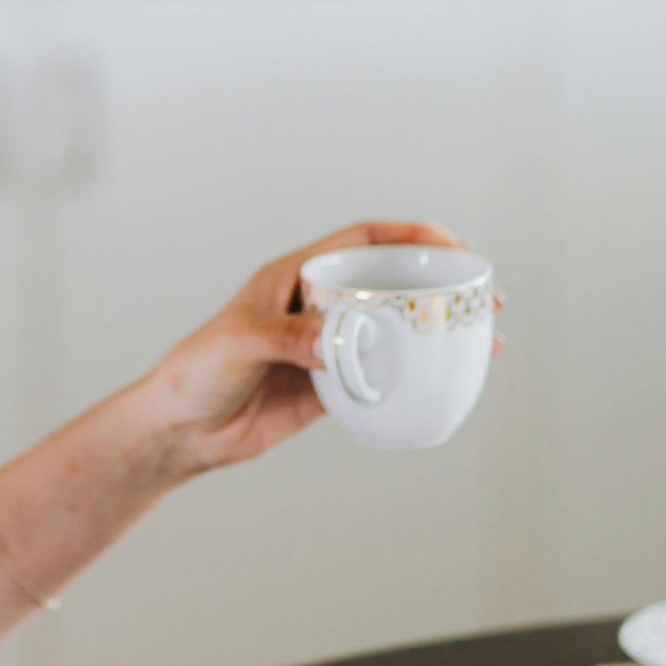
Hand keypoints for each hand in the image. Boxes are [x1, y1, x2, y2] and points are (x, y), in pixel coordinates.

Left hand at [139, 218, 478, 478]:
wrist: (181, 430)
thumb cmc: (196, 371)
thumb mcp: (238, 342)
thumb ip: (287, 337)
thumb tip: (336, 343)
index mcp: (297, 275)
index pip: (363, 240)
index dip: (410, 235)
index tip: (452, 245)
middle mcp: (318, 305)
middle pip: (390, 282)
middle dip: (440, 283)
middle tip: (484, 296)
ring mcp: (329, 347)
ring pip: (395, 329)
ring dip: (438, 331)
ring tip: (484, 338)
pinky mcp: (331, 388)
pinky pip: (383, 375)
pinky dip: (416, 375)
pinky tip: (446, 381)